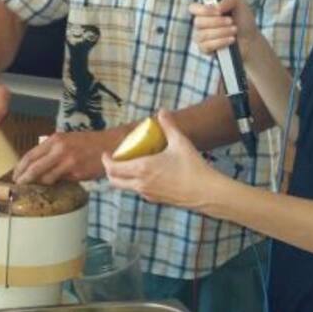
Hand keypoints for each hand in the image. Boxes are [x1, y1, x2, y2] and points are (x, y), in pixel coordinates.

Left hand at [13, 129, 124, 184]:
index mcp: (55, 140)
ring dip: (40, 184)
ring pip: (46, 178)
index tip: (15, 175)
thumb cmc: (89, 143)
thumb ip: (51, 150)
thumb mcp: (67, 140)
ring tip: (36, 187)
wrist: (111, 145)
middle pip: (34, 168)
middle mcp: (60, 149)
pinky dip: (56, 184)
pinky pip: (61, 182)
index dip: (19, 168)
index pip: (30, 155)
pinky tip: (56, 185)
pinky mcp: (77, 173)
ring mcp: (68, 162)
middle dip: (24, 179)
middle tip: (19, 185)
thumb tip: (35, 165)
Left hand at [101, 111, 227, 209]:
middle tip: (114, 160)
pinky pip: (139, 191)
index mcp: (143, 169)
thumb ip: (169, 125)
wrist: (206, 193)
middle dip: (110, 171)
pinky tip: (147, 174)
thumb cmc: (193, 167)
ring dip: (123, 177)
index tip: (106, 154)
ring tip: (130, 165)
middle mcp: (141, 184)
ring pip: (126, 187)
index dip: (106, 161)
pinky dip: (136, 183)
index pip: (113, 168)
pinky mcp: (156, 200)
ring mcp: (148, 194)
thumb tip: (162, 111)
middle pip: (114, 181)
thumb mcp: (180, 142)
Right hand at [191, 0, 261, 62]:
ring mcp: (202, 37)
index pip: (193, 8)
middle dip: (217, 22)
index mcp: (206, 11)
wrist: (251, 39)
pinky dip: (220, 42)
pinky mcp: (205, 49)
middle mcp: (201, 23)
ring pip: (202, 34)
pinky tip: (231, 40)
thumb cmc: (243, 21)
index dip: (203, 10)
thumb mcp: (240, 4)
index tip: (219, 12)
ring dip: (221, 32)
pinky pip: (206, 46)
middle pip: (198, 22)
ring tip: (234, 30)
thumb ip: (228, 0)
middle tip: (231, 21)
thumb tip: (216, 7)